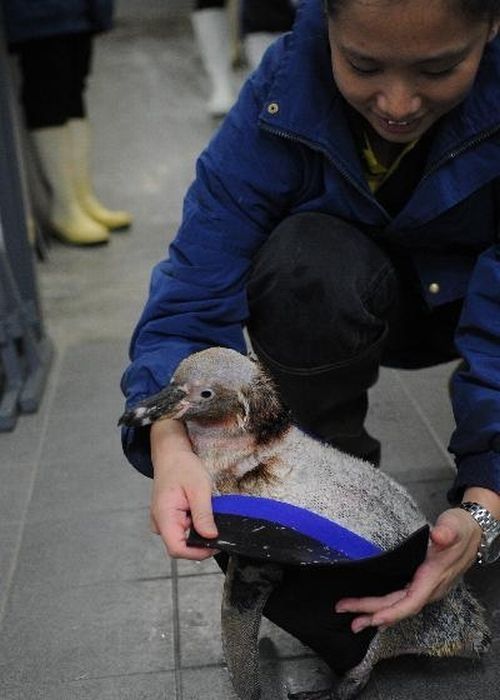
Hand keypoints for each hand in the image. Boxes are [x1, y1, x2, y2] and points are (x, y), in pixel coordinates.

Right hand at [150, 420, 217, 559]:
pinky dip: (193, 525)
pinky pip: (181, 529)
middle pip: (180, 545)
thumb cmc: (183, 466)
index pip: (177, 549)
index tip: (216, 546)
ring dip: (197, 532)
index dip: (198, 552)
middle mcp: (159, 522)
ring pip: (182, 538)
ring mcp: (161, 521)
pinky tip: (199, 512)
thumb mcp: (199, 488)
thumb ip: (203, 514)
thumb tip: (211, 537)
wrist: (171, 453)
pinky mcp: (167, 518)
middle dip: (200, 541)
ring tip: (207, 513)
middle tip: (217, 527)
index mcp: (164, 516)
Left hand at [335, 507, 481, 632]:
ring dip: (375, 612)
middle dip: (372, 612)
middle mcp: (429, 588)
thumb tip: (439, 535)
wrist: (473, 533)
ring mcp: (425, 588)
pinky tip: (373, 612)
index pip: (412, 601)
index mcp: (434, 577)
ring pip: (398, 604)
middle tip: (345, 612)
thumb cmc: (460, 529)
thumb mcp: (454, 526)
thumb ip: (447, 532)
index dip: (393, 612)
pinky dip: (386, 607)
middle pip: (398, 606)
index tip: (374, 618)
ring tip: (353, 620)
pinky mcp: (421, 583)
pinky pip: (401, 599)